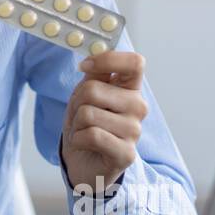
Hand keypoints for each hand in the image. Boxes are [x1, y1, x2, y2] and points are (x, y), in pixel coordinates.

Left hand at [61, 50, 147, 194]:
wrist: (83, 162)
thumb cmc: (86, 125)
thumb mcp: (86, 94)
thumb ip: (95, 73)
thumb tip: (97, 52)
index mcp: (130, 88)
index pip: (135, 62)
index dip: (107, 59)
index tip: (85, 66)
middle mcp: (138, 107)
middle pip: (94, 89)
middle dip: (76, 102)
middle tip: (80, 116)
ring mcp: (134, 131)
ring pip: (88, 114)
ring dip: (76, 124)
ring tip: (84, 132)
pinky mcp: (126, 154)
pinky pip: (92, 135)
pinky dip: (78, 139)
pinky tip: (85, 144)